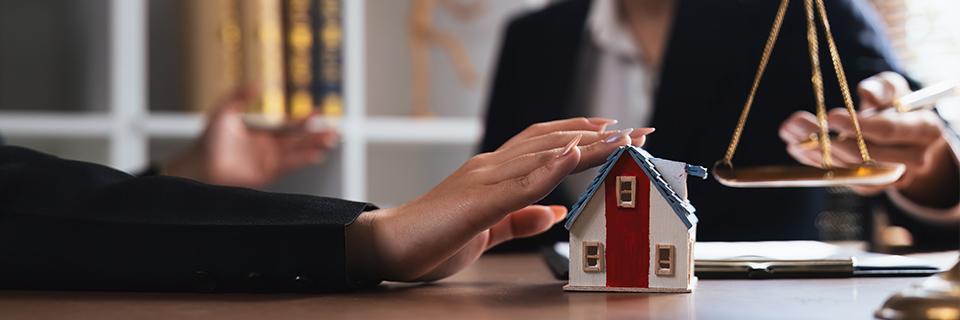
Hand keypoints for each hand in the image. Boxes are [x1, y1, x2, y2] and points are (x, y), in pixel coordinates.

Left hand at [164, 87, 338, 187]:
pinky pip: (289, 165)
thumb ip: (240, 94)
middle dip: (317, 135)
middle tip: (335, 130)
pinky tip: (317, 155)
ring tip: (331, 140)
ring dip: (315, 146)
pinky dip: (304, 159)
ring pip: (298, 153)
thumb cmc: (208, 139)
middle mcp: (269, 149)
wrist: (199, 163)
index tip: (319, 112)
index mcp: (262, 134)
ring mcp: (269, 162)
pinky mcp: (267, 173)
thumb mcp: (225, 110)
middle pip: (299, 141)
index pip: (289, 127)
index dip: (304, 120)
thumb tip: (260, 83)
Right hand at [346, 118, 653, 281]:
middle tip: (640, 131)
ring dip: (587, 144)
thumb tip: (553, 215)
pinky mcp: (478, 201)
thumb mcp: (487, 230)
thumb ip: (518, 219)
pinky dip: (550, 166)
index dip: (583, 138)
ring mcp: (485, 179)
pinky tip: (573, 153)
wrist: (387, 245)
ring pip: (544, 155)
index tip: (618, 135)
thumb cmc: (432, 238)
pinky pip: (520, 181)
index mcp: (494, 174)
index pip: (546, 147)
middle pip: (554, 143)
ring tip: (622, 137)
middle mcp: (492, 167)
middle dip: (600, 136)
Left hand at [780, 72, 958, 206]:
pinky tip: (795, 146)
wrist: (909, 142)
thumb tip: (866, 91)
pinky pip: (840, 175)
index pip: (887, 130)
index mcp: (924, 130)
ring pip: (847, 167)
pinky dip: (814, 161)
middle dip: (827, 138)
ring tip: (789, 130)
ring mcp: (890, 177)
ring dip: (813, 149)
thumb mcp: (896, 90)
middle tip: (797, 121)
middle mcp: (912, 159)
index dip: (857, 124)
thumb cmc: (898, 109)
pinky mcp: (870, 186)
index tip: (829, 116)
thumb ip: (884, 86)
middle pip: (863, 153)